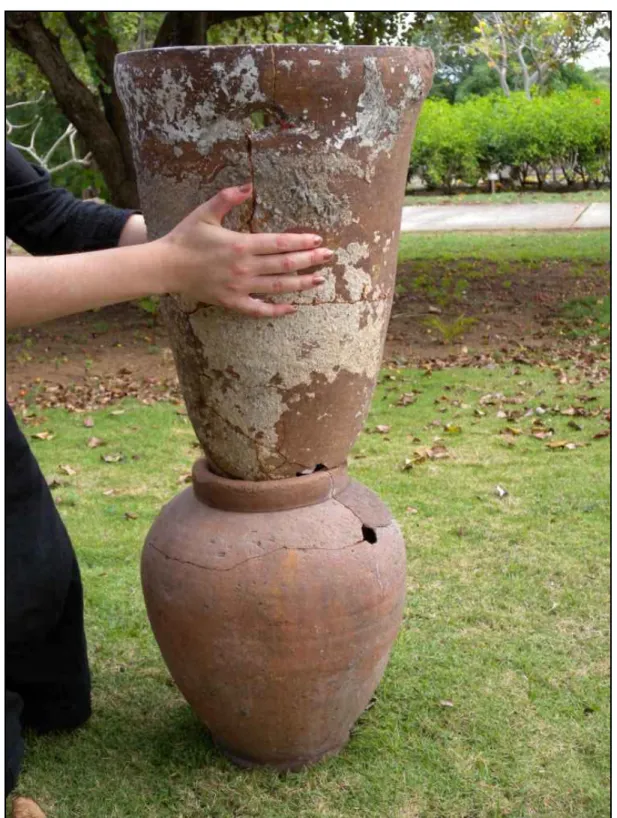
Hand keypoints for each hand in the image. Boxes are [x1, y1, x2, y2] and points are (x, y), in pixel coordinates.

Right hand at [156, 183, 331, 317]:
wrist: (166, 266)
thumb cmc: (185, 237)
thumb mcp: (206, 212)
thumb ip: (228, 198)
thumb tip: (249, 185)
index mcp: (241, 244)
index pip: (280, 243)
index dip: (302, 242)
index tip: (318, 240)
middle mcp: (245, 267)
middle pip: (285, 265)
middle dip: (310, 261)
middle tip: (329, 257)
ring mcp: (240, 287)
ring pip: (278, 287)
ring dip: (301, 284)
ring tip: (319, 280)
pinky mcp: (232, 302)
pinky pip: (259, 310)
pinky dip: (277, 310)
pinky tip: (292, 308)